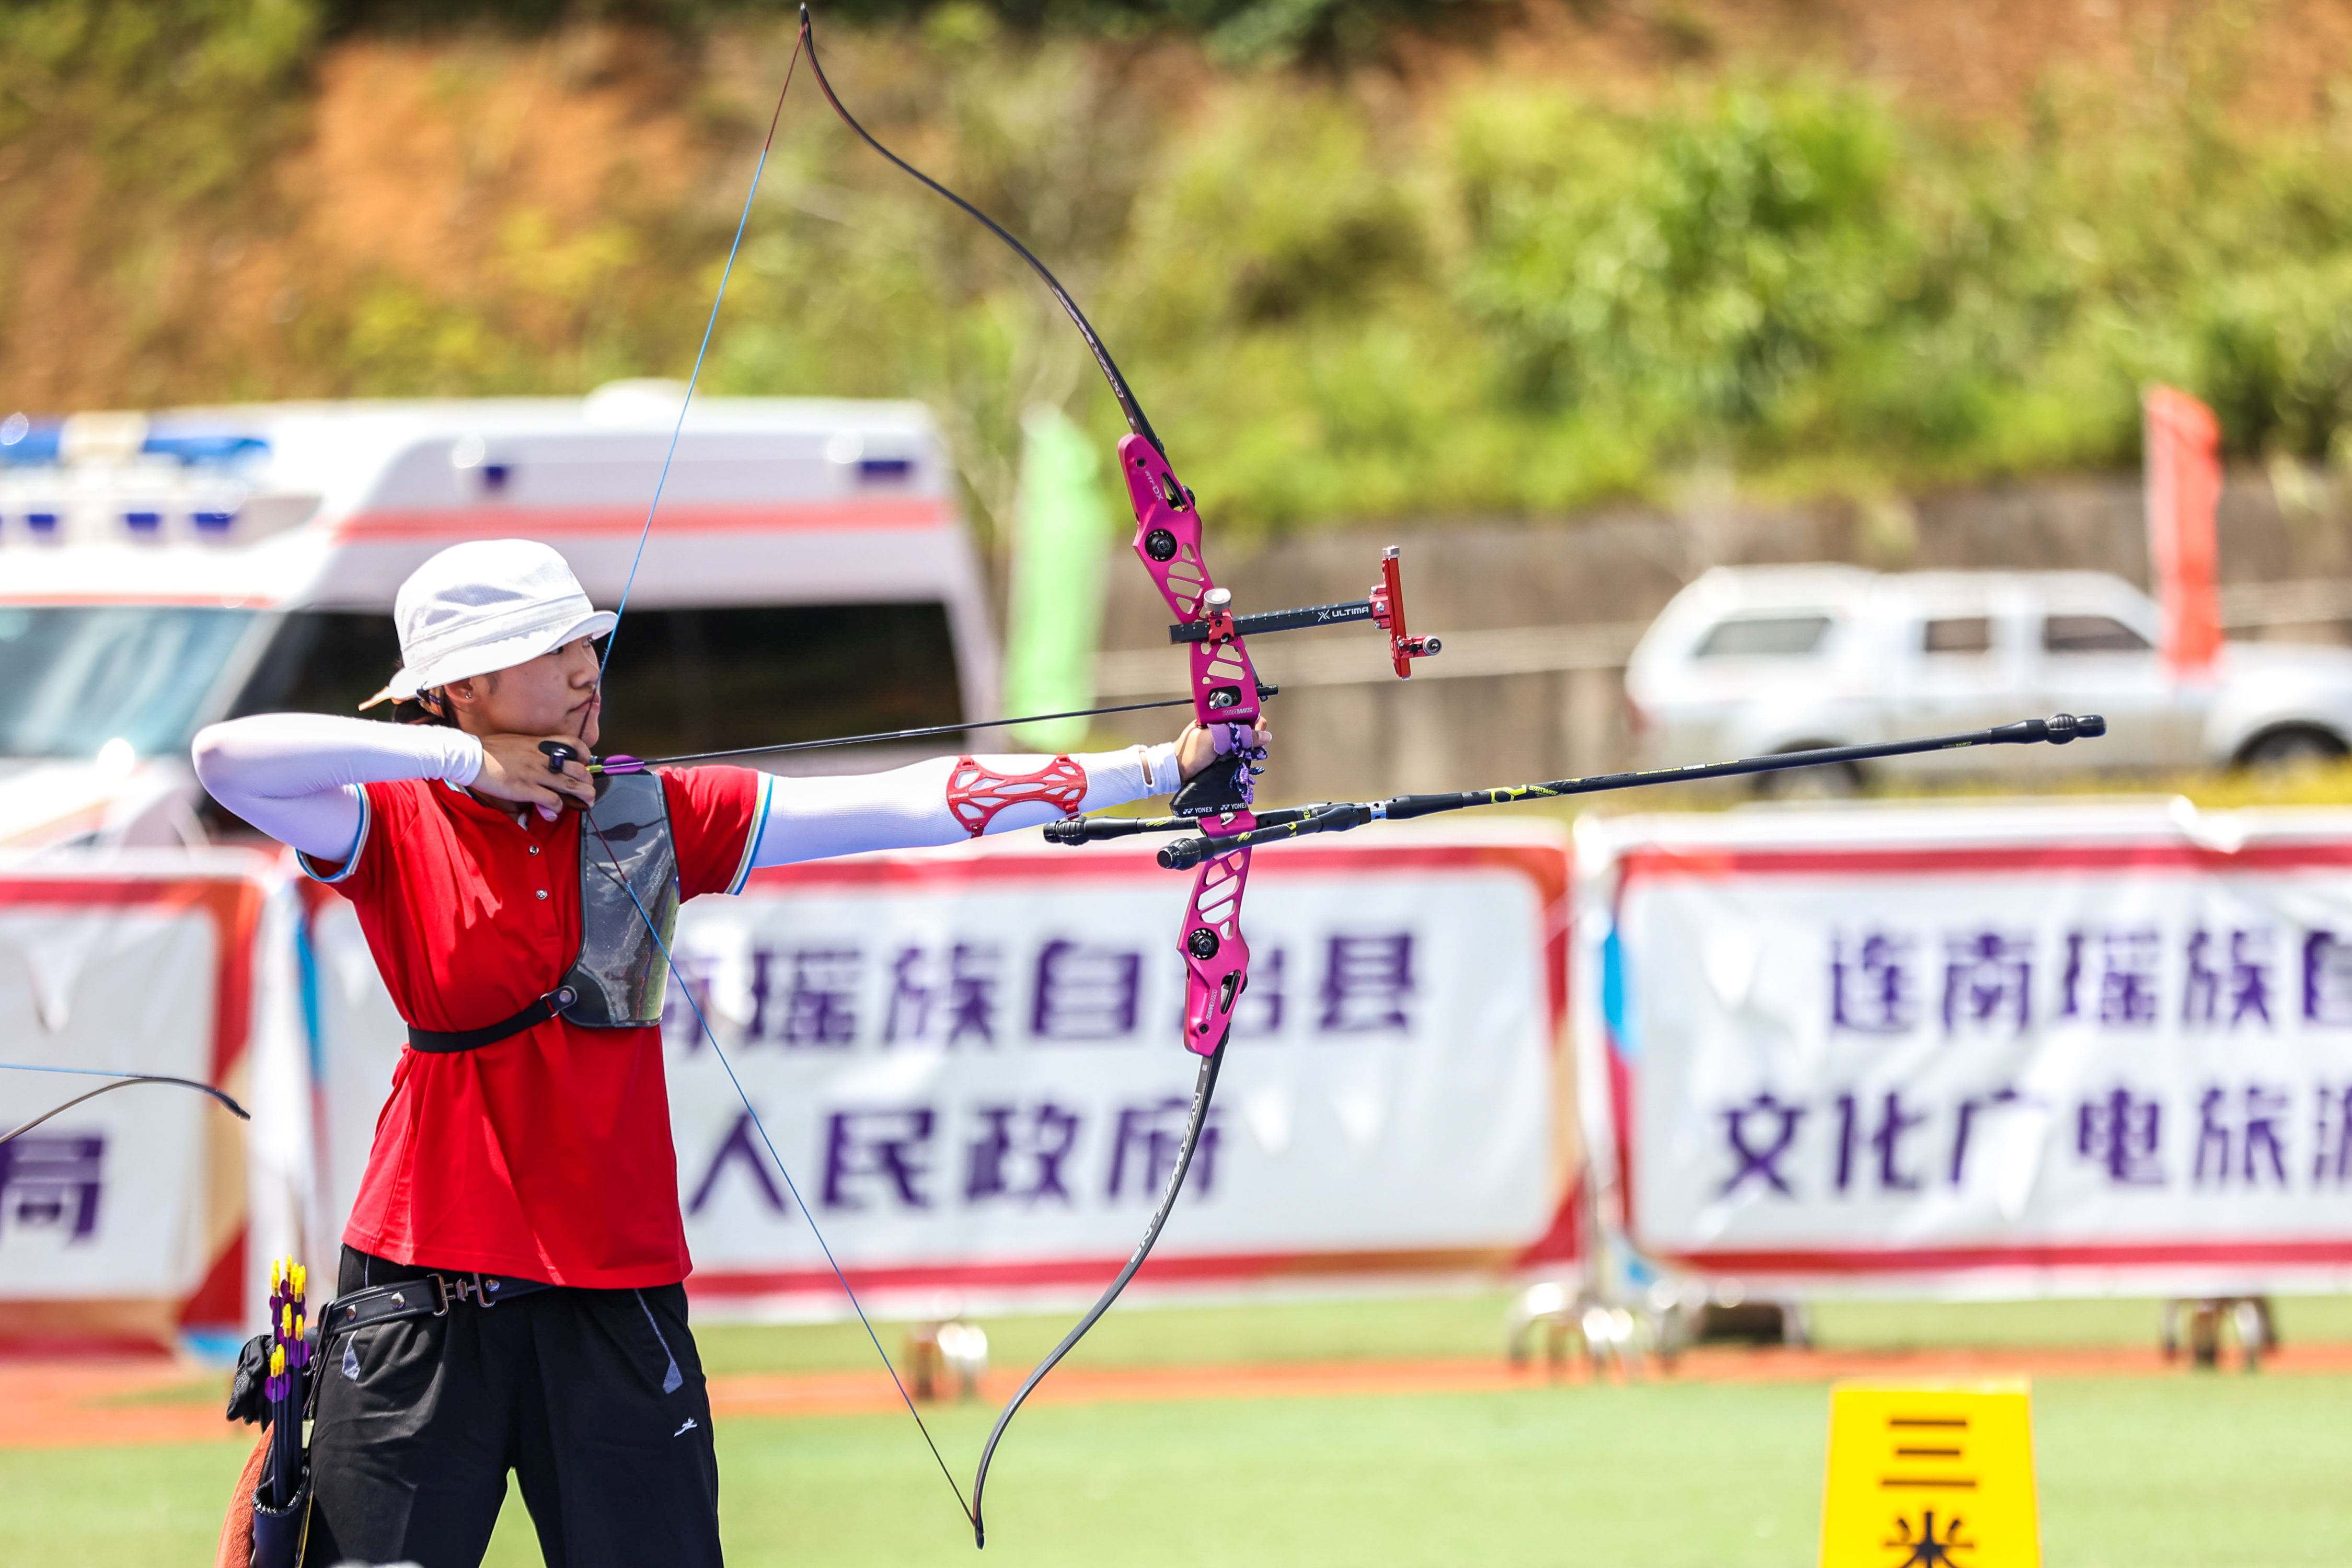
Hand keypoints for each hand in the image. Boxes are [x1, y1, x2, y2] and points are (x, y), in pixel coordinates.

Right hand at [472, 733, 597, 819]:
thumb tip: (539, 759)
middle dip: (589, 782)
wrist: (471, 756)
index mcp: (541, 744)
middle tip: (588, 790)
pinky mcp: (528, 789)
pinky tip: (553, 811)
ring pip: (572, 785)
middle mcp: (544, 758)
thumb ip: (532, 749)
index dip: (585, 755)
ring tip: (586, 803)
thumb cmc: (490, 748)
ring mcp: (537, 773)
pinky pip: (552, 800)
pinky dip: (557, 808)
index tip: (584, 763)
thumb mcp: (517, 742)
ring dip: (583, 796)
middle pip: (579, 769)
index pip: (574, 743)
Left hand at [1175, 719, 1272, 782]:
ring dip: (1251, 743)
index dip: (1252, 715)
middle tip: (1258, 737)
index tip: (1260, 723)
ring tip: (1253, 747)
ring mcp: (1224, 739)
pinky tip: (1247, 754)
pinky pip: (1240, 748)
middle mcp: (1222, 725)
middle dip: (1254, 730)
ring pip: (1244, 737)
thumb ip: (1238, 734)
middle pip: (1246, 724)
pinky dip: (1246, 751)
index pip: (1241, 710)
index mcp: (1217, 716)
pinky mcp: (1225, 751)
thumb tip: (1262, 735)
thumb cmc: (1190, 751)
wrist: (1179, 771)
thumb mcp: (1216, 738)